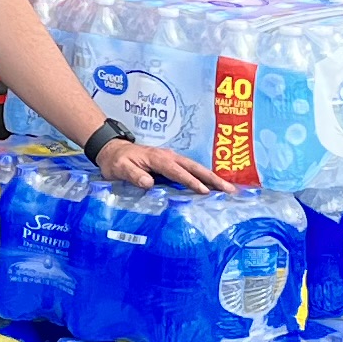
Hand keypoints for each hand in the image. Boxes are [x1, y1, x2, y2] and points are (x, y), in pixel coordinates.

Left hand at [98, 137, 219, 191]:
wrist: (113, 150)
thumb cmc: (117, 161)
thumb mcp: (120, 169)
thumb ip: (134, 175)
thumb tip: (149, 182)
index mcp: (158, 158)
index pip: (178, 171)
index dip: (191, 181)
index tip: (204, 192)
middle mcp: (169, 156)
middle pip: (195, 167)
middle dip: (213, 178)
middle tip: (229, 189)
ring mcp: (172, 158)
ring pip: (196, 168)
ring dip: (212, 178)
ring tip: (228, 189)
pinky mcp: (172, 163)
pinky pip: (191, 170)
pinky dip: (204, 177)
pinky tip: (212, 186)